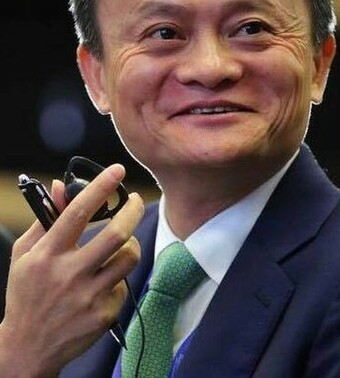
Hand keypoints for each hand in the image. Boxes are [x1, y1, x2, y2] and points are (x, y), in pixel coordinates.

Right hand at [0, 164, 143, 377]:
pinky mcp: (104, 314)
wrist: (28, 347)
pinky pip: (124, 284)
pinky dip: (118, 276)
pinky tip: (104, 282)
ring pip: (129, 257)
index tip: (116, 170)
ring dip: (131, 243)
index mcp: (47, 255)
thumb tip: (62, 186)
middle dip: (132, 211)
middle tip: (135, 200)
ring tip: (121, 243)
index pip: (77, 212)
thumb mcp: (25, 253)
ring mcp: (88, 296)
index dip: (100, 187)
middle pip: (116, 234)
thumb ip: (46, 218)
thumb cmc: (27, 292)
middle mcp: (69, 274)